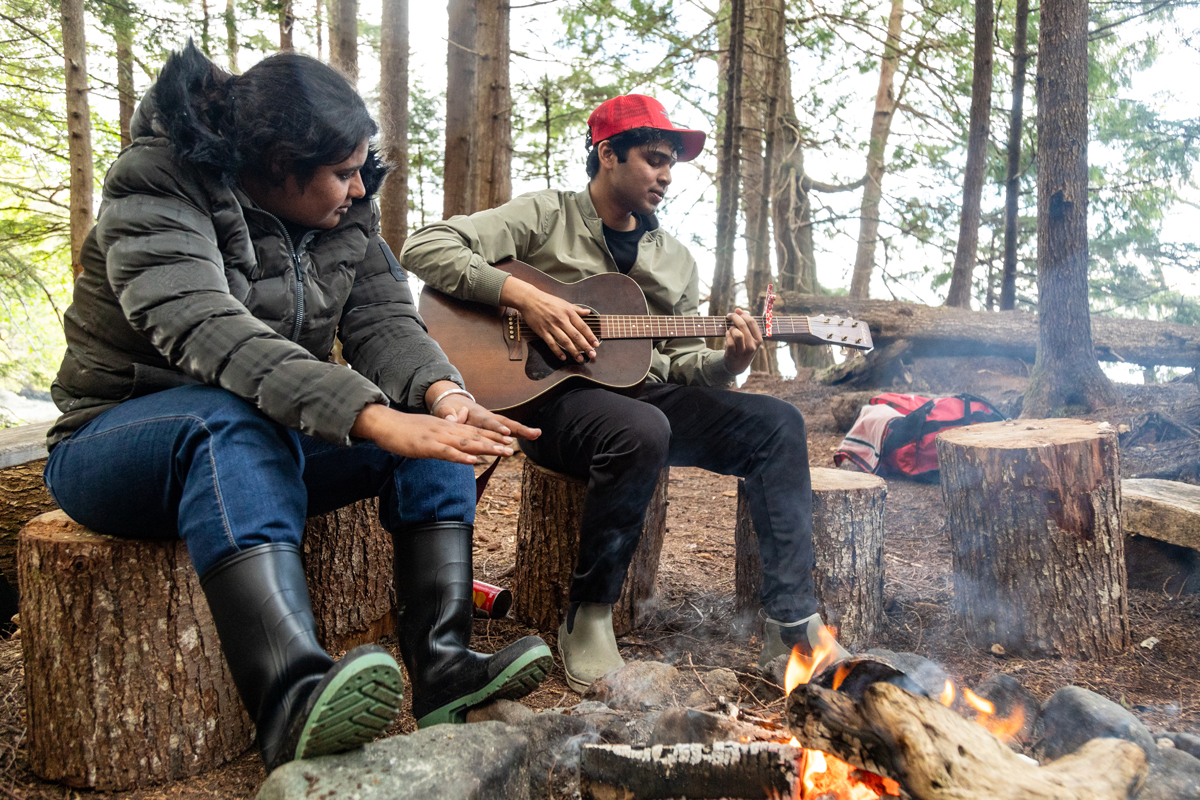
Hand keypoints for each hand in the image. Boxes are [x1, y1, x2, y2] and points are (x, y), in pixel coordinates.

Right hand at [350, 403, 513, 464]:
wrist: (385, 423)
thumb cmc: (406, 429)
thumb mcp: (429, 427)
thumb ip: (445, 429)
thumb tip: (458, 429)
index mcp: (447, 425)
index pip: (474, 430)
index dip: (492, 435)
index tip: (508, 440)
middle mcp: (446, 429)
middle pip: (475, 436)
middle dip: (495, 442)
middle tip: (513, 448)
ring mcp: (438, 437)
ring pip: (466, 443)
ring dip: (486, 448)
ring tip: (503, 452)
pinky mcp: (427, 446)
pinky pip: (447, 452)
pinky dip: (461, 457)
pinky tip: (473, 461)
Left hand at [430, 393, 540, 441]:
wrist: (452, 401)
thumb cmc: (447, 408)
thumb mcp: (443, 410)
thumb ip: (447, 414)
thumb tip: (452, 419)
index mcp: (474, 414)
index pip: (486, 422)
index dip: (496, 428)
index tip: (506, 433)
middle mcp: (487, 416)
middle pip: (504, 422)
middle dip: (518, 428)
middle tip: (533, 433)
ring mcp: (492, 420)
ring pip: (509, 425)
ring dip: (523, 430)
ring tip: (537, 434)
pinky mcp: (494, 425)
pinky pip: (508, 430)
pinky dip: (520, 433)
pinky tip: (533, 436)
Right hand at [500, 277, 598, 362]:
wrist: (530, 299)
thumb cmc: (548, 300)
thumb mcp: (564, 303)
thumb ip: (577, 309)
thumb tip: (588, 312)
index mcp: (569, 313)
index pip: (583, 327)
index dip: (590, 336)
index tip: (596, 344)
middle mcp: (562, 320)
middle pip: (576, 336)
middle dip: (585, 347)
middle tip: (592, 355)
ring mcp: (552, 327)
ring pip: (565, 342)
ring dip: (574, 351)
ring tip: (580, 359)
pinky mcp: (542, 332)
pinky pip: (552, 344)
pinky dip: (558, 351)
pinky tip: (564, 358)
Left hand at [722, 308, 762, 374]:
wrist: (737, 366)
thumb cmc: (744, 347)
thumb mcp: (750, 338)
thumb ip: (747, 324)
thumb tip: (738, 310)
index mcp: (758, 339)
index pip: (752, 322)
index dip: (743, 314)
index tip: (737, 311)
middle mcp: (752, 345)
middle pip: (743, 325)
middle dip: (734, 317)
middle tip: (729, 315)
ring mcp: (743, 351)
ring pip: (737, 333)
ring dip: (731, 328)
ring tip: (730, 330)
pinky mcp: (733, 354)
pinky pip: (729, 341)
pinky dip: (727, 336)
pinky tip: (727, 335)